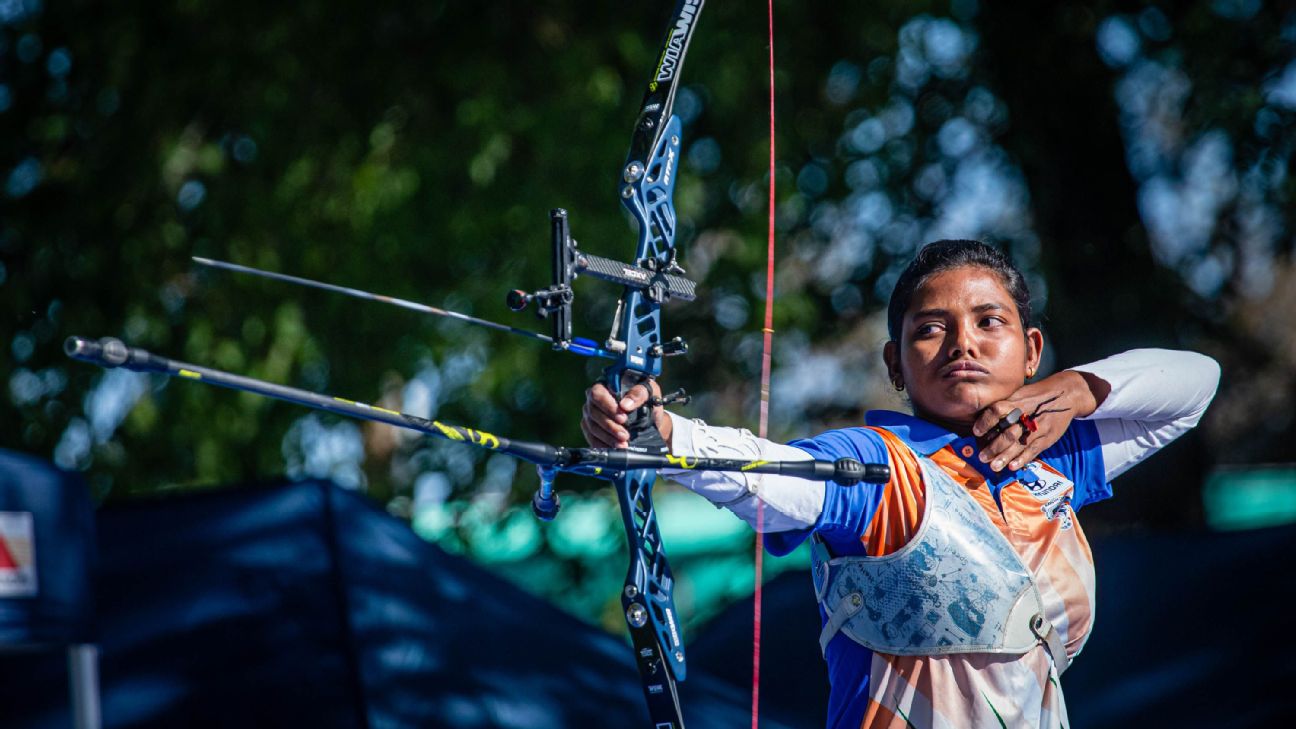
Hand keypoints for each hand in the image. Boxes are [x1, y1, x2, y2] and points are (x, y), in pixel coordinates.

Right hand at [580, 379, 672, 449]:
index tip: (623, 418)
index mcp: (605, 385)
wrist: (650, 417)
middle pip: (594, 413)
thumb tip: (625, 405)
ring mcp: (590, 415)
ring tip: (623, 444)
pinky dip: (602, 445)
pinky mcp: (591, 429)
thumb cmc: (647, 400)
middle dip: (610, 426)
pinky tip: (614, 448)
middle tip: (625, 435)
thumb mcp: (649, 392)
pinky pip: (591, 438)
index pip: (598, 394)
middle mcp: (594, 399)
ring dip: (607, 438)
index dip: (608, 407)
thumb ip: (639, 393)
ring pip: (592, 427)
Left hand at [971, 371, 1098, 471]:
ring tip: (993, 466)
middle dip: (994, 447)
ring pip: (1020, 444)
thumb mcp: (1019, 394)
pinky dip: (1022, 459)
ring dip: (1005, 457)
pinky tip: (1012, 467)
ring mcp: (1038, 428)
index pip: (997, 410)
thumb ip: (1003, 405)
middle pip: (1009, 432)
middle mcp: (1027, 415)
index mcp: (1017, 401)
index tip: (976, 432)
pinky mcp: (1047, 438)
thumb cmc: (1036, 396)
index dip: (985, 421)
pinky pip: (1033, 450)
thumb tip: (980, 419)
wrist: (1066, 395)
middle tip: (982, 457)